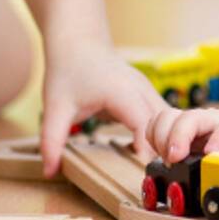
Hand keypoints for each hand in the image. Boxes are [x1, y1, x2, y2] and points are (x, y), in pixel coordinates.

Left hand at [39, 37, 166, 176]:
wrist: (77, 41)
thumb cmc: (67, 70)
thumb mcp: (55, 108)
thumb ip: (52, 141)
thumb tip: (49, 172)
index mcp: (122, 92)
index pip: (144, 125)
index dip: (149, 148)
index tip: (149, 173)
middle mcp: (140, 89)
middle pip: (164, 123)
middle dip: (164, 149)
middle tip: (159, 178)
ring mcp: (147, 90)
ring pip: (169, 119)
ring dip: (167, 141)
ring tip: (162, 169)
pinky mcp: (146, 94)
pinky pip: (163, 116)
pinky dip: (163, 133)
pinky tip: (158, 153)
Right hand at [146, 107, 218, 163]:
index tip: (210, 153)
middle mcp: (213, 119)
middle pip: (192, 116)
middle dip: (179, 136)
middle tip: (174, 159)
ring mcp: (193, 121)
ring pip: (169, 116)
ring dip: (161, 137)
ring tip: (166, 159)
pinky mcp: (177, 126)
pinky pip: (157, 122)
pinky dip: (152, 137)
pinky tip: (159, 154)